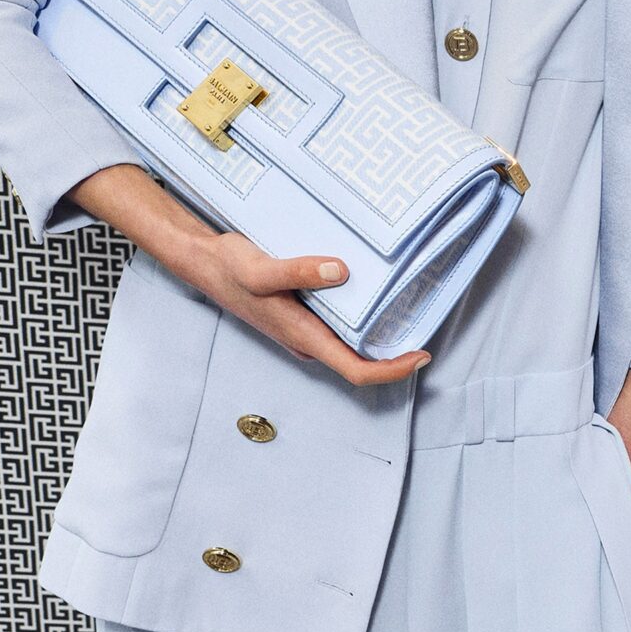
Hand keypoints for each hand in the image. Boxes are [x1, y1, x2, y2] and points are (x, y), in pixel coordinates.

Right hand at [68, 162, 428, 386]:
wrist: (201, 261)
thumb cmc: (229, 267)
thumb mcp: (261, 267)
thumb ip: (300, 270)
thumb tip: (341, 271)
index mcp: (303, 337)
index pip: (356, 371)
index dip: (393, 370)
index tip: (422, 353)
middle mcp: (307, 340)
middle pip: (360, 362)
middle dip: (396, 354)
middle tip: (429, 328)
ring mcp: (305, 330)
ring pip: (351, 344)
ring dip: (381, 337)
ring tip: (413, 312)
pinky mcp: (302, 315)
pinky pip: (340, 327)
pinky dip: (363, 319)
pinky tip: (377, 295)